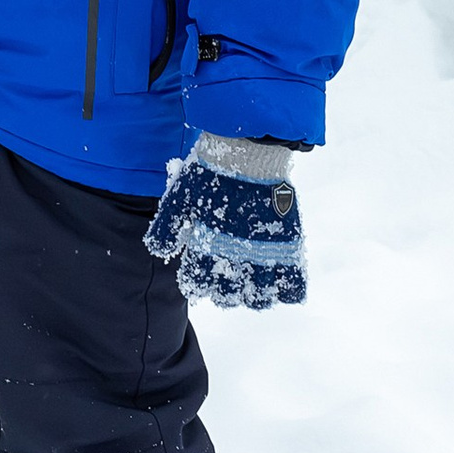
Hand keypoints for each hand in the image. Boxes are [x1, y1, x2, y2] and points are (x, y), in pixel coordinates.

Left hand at [144, 137, 306, 310]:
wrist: (247, 153)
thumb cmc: (210, 174)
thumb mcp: (178, 198)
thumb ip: (166, 229)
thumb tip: (160, 251)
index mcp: (206, 246)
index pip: (198, 285)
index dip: (197, 285)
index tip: (200, 278)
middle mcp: (235, 256)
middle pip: (229, 298)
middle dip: (225, 294)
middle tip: (227, 281)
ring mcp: (264, 253)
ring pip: (260, 299)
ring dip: (254, 296)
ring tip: (253, 285)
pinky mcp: (289, 246)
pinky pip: (293, 285)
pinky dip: (289, 292)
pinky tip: (280, 284)